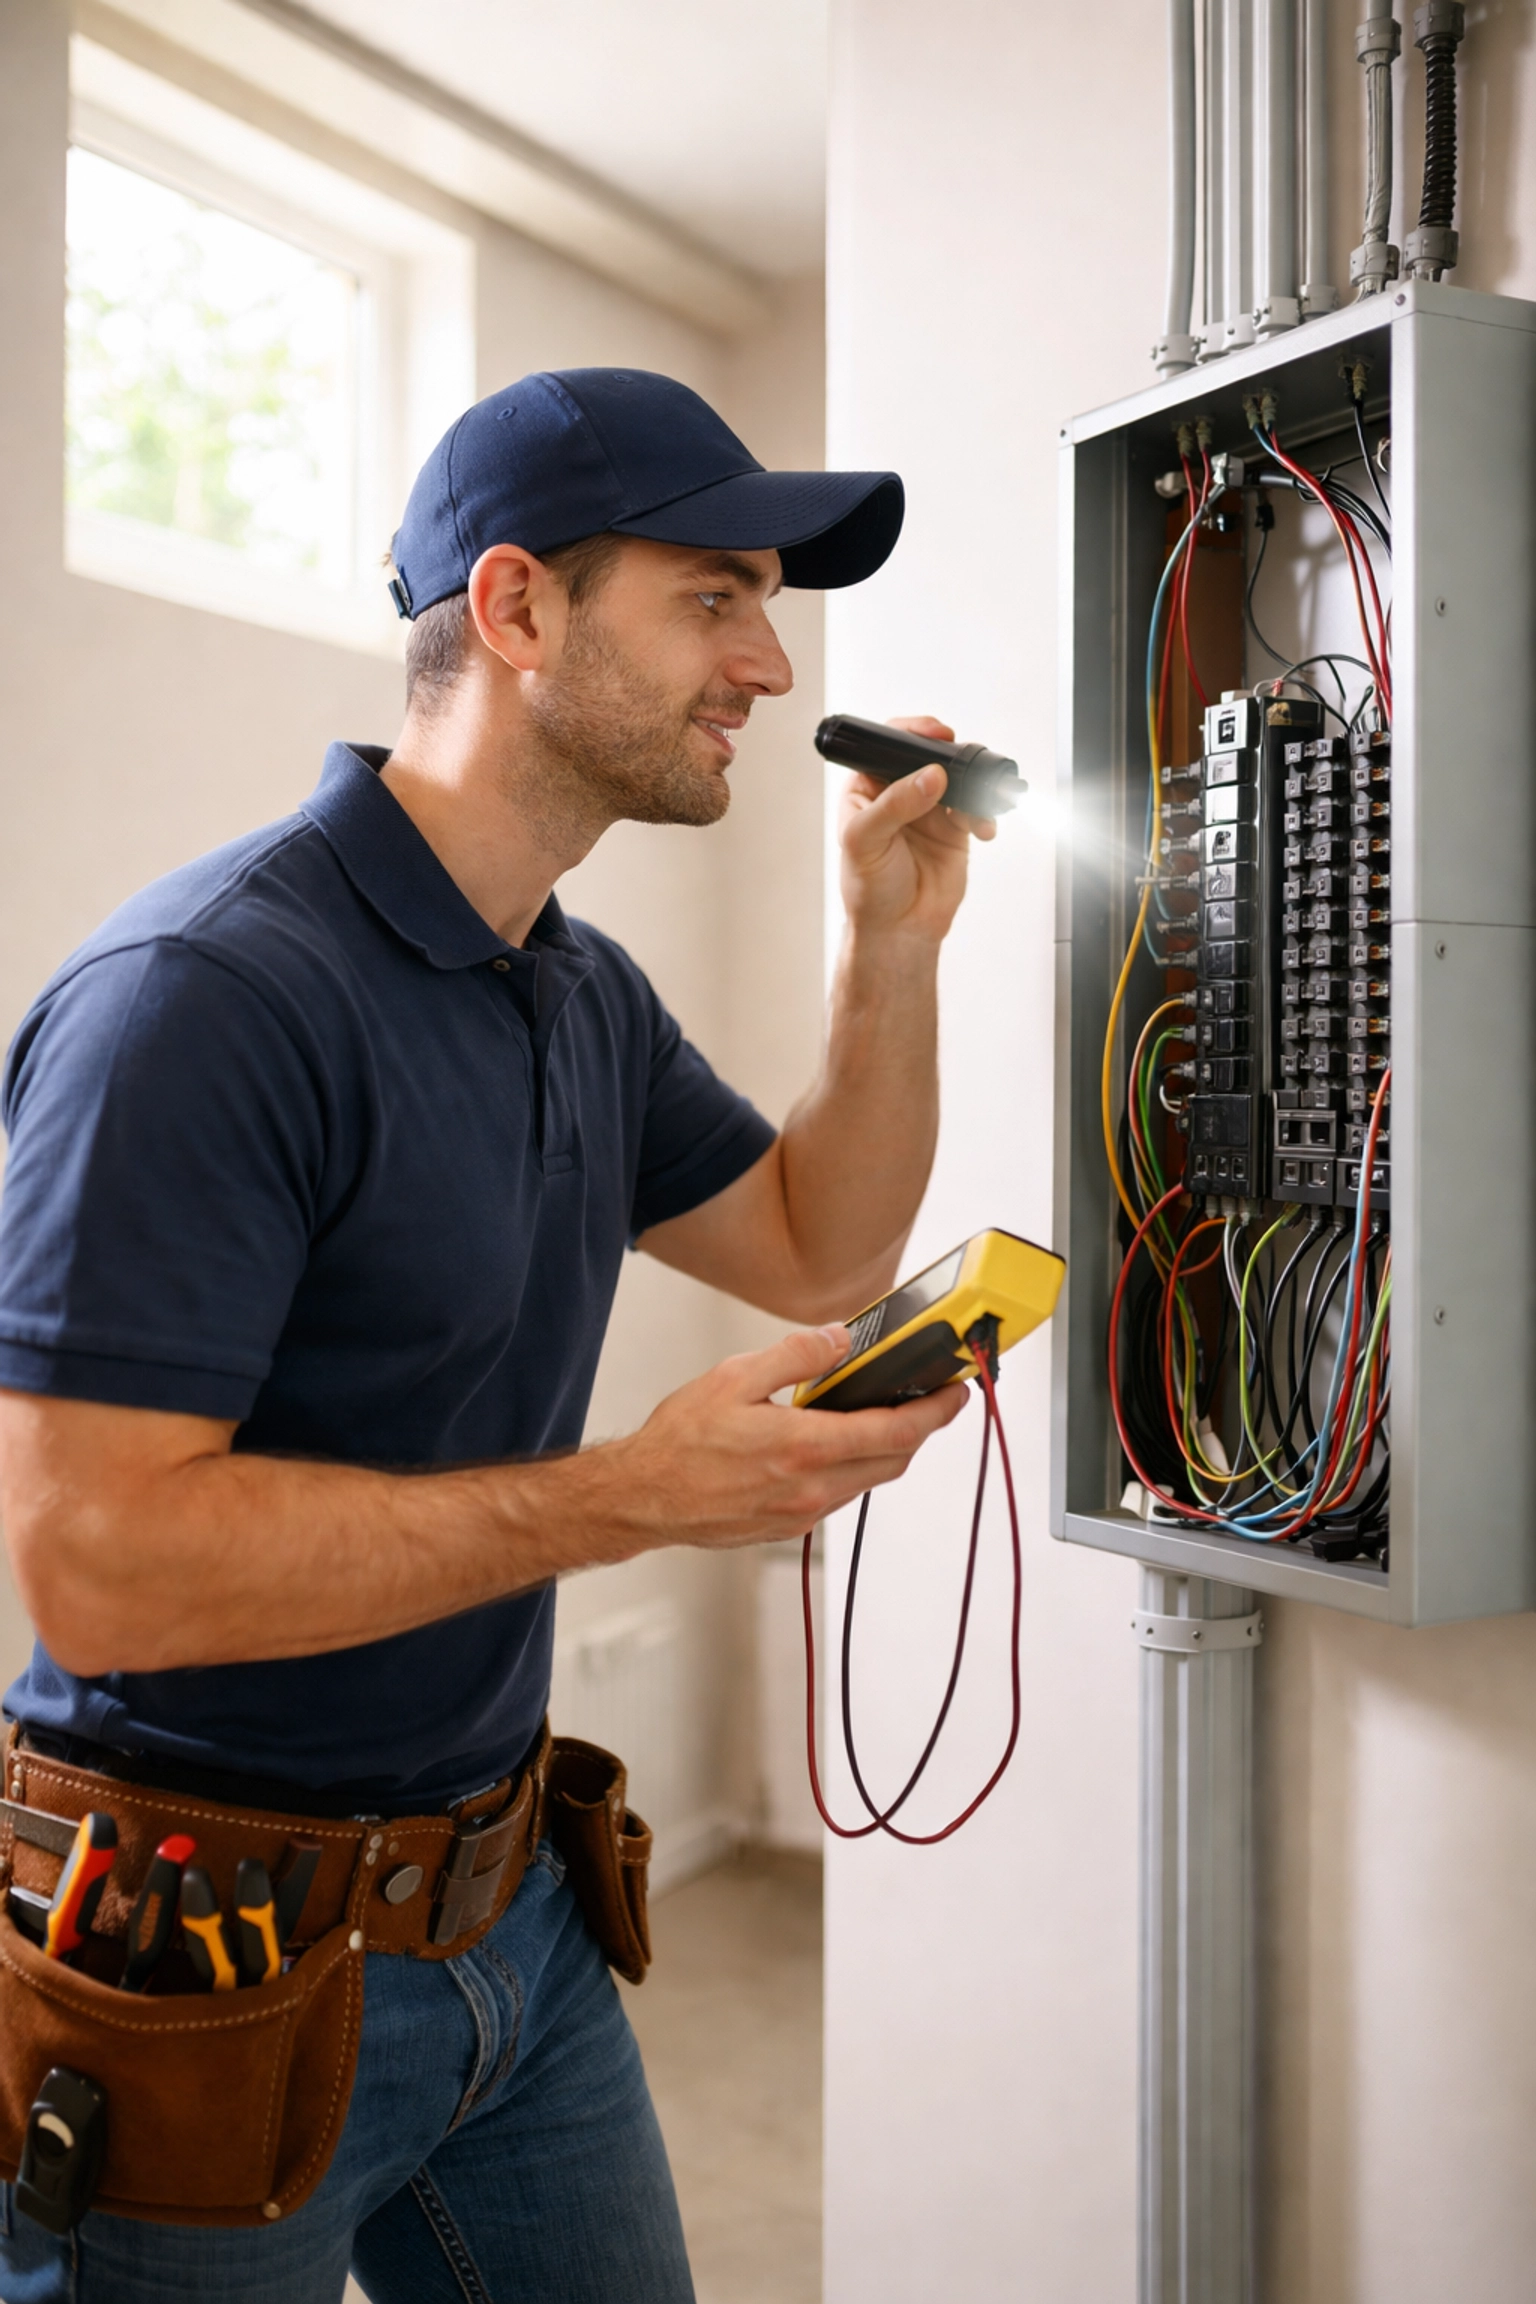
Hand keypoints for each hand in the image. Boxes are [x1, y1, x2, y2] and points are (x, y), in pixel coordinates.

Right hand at [610, 1324, 969, 1551]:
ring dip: (887, 1449)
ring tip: (883, 1415)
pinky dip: (854, 1467)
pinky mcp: (789, 1527)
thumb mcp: (734, 1377)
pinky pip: (840, 1494)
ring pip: (869, 1480)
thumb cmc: (678, 1443)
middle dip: (920, 1429)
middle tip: (930, 1399)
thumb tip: (838, 1340)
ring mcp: (802, 1513)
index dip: (935, 1412)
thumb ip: (795, 1355)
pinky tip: (836, 1443)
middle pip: (894, 1461)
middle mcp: (811, 1488)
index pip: (895, 1431)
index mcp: (803, 1447)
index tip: (955, 1393)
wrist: (642, 1499)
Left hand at [838, 715, 995, 948]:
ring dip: (974, 786)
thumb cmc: (868, 891)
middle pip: (930, 756)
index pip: (889, 744)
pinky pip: (977, 807)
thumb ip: (894, 805)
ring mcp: (930, 809)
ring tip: (976, 808)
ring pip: (959, 779)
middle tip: (964, 768)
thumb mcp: (865, 842)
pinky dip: (986, 812)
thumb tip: (929, 776)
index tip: (935, 734)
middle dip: (952, 759)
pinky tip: (983, 827)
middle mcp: (899, 792)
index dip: (912, 733)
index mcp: (868, 787)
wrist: (899, 932)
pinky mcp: (955, 829)